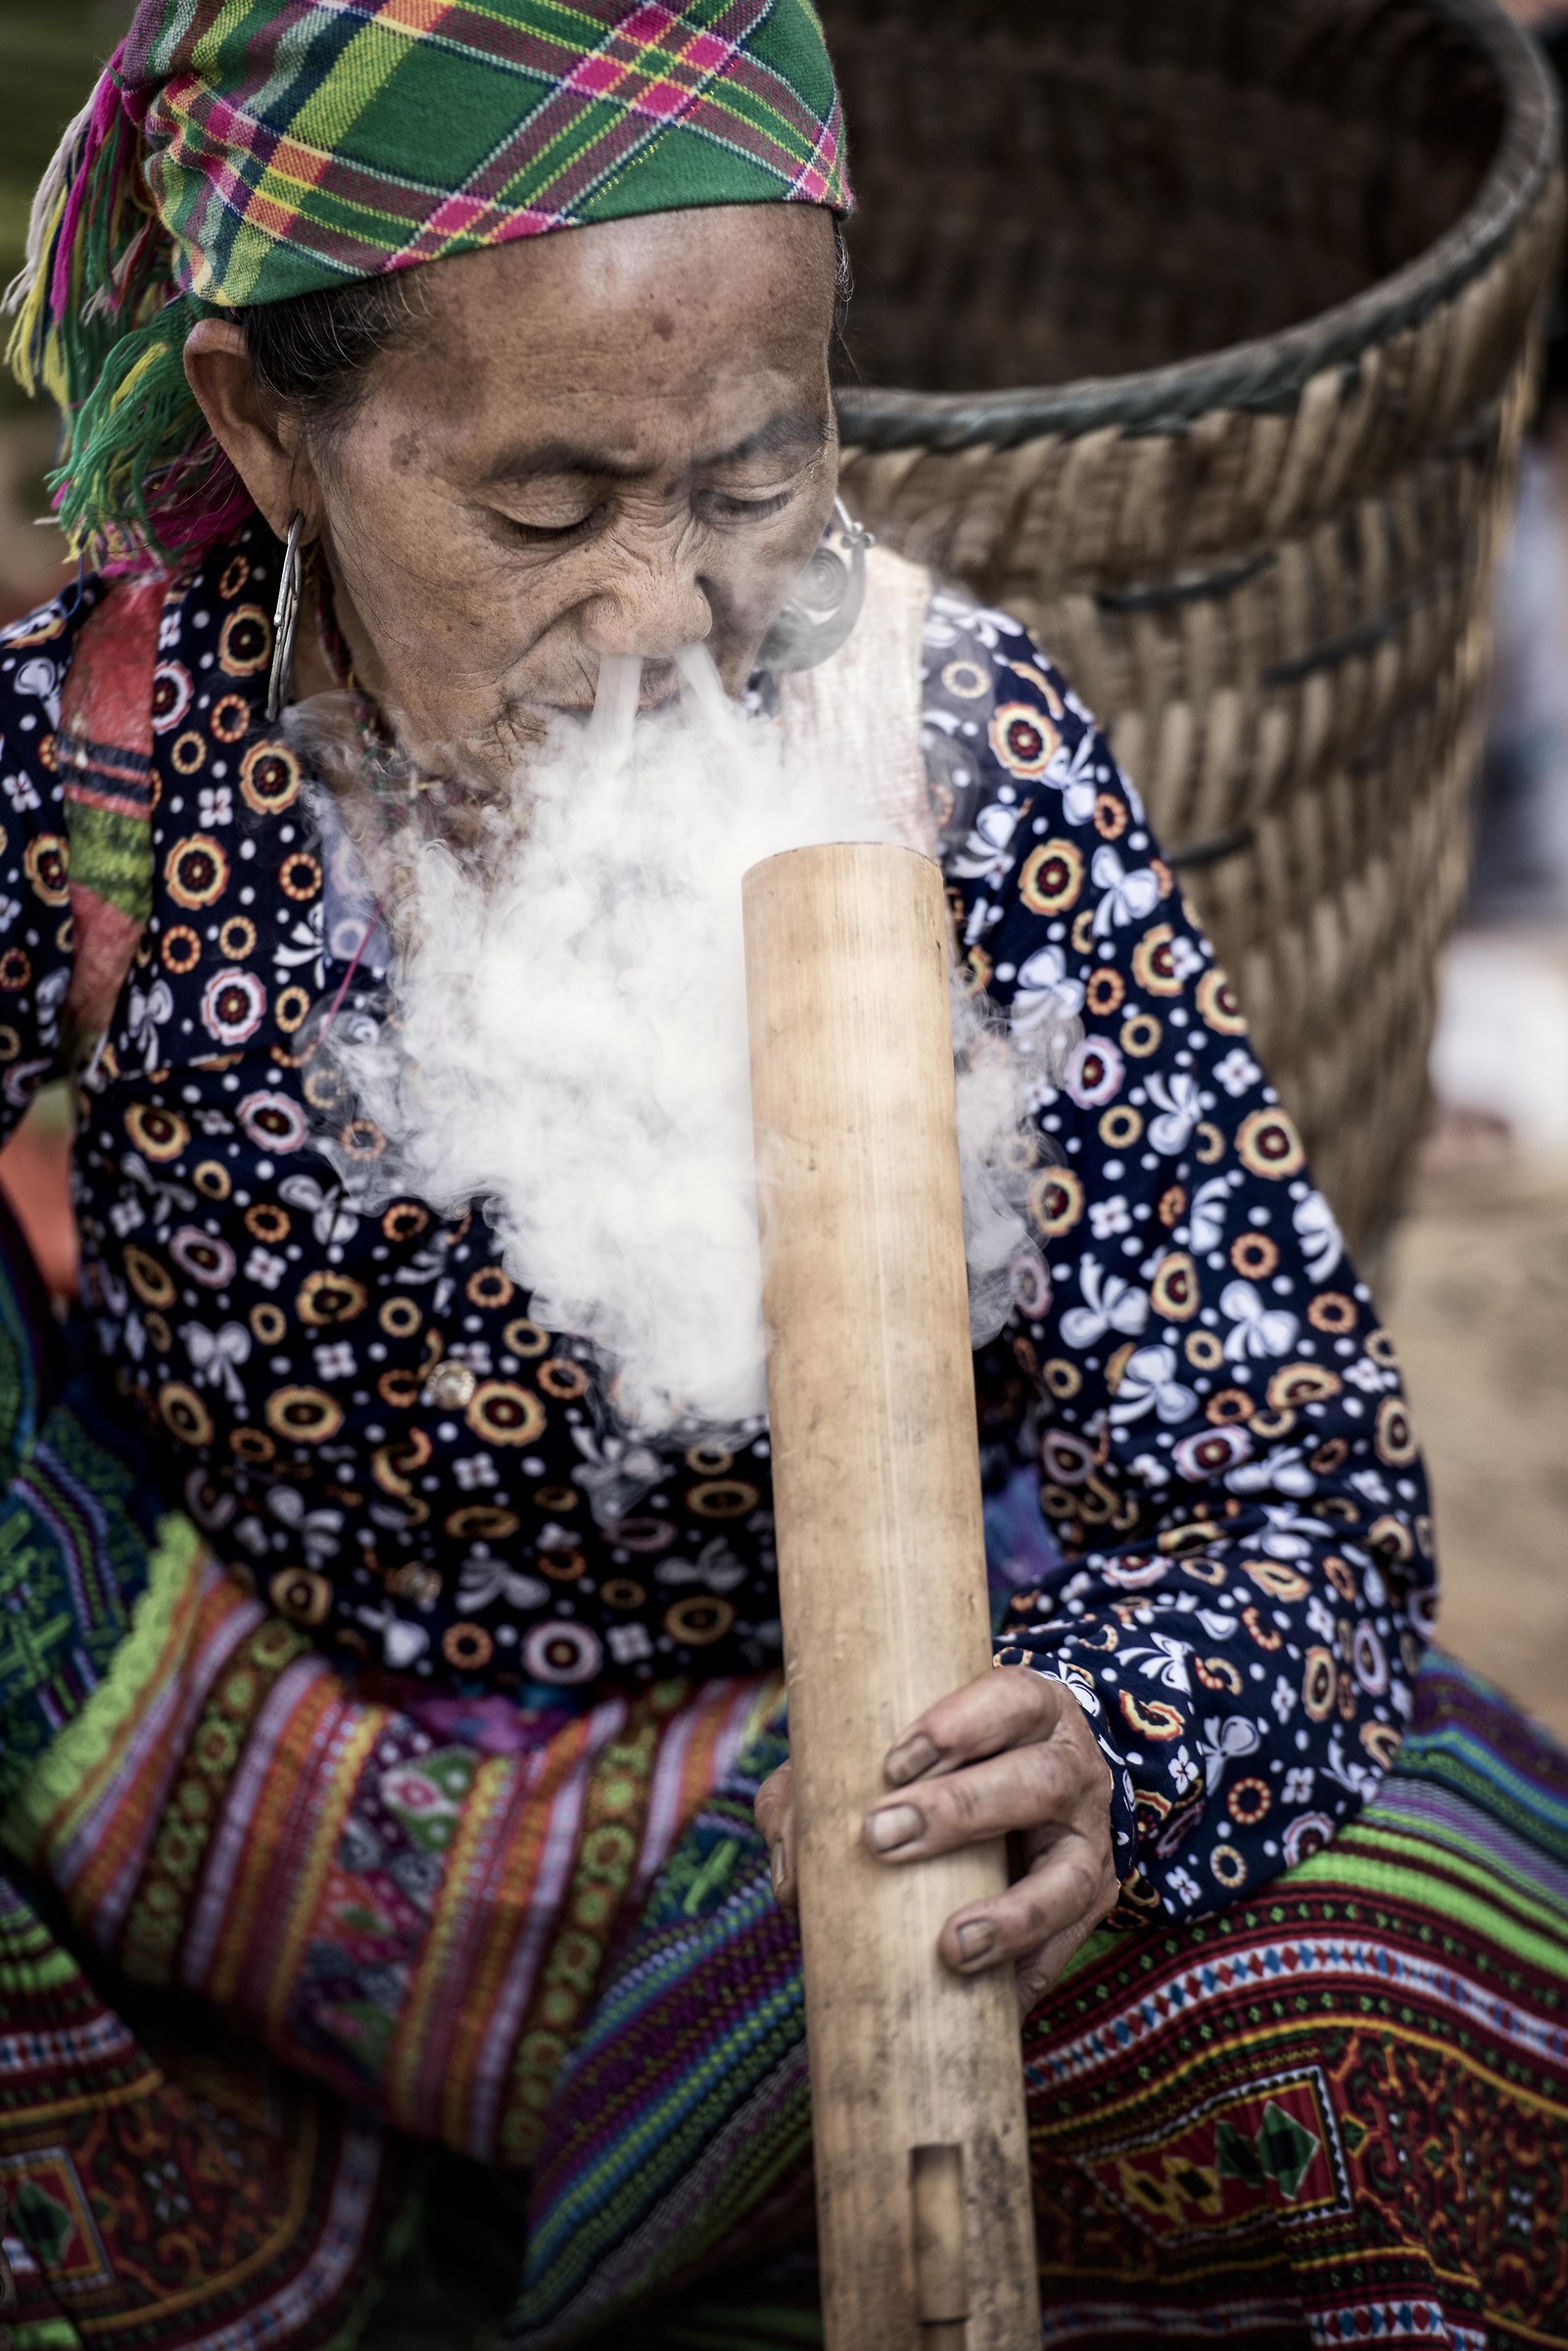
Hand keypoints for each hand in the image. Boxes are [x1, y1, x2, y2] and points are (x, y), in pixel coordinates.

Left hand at [754, 1666, 1118, 2013]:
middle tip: (880, 1838)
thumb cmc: (933, 1765)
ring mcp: (1088, 1840)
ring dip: (1009, 1916)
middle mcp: (1070, 1767)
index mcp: (1028, 1709)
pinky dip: (1024, 1977)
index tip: (892, 1762)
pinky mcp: (1090, 1903)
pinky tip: (985, 2004)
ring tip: (953, 1948)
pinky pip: (1067, 1947)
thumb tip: (792, 1878)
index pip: (1010, 1699)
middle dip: (960, 1811)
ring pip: (1068, 1877)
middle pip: (1037, 1782)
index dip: (959, 1726)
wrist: (1021, 1791)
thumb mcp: (885, 1747)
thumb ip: (819, 1789)